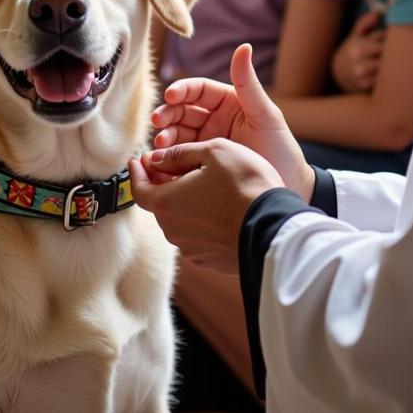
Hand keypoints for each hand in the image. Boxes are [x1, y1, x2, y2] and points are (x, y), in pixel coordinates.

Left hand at [130, 138, 283, 272]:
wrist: (276, 230)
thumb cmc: (244, 185)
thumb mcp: (213, 152)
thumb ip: (179, 153)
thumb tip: (158, 159)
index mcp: (166, 203)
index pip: (139, 189)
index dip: (137, 172)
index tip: (139, 160)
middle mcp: (174, 230)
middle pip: (159, 204)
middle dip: (161, 183)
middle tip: (170, 166)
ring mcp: (193, 249)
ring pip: (179, 220)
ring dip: (183, 201)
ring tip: (199, 184)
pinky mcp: (212, 260)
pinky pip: (198, 235)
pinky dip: (200, 219)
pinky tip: (217, 206)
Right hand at [152, 44, 314, 200]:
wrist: (285, 192)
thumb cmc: (281, 150)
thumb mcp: (265, 115)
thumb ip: (249, 83)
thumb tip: (244, 46)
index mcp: (228, 103)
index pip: (198, 90)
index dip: (182, 90)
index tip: (171, 96)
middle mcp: (214, 120)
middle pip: (182, 110)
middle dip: (168, 113)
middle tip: (158, 121)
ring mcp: (207, 142)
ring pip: (178, 132)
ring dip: (166, 135)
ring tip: (161, 144)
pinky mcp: (202, 164)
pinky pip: (180, 155)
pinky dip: (168, 156)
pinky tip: (162, 159)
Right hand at [330, 10, 384, 92]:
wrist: (339, 72)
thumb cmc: (352, 50)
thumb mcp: (356, 35)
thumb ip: (365, 23)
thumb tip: (377, 14)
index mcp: (358, 48)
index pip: (385, 45)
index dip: (389, 43)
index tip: (388, 43)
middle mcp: (359, 64)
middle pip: (388, 58)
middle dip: (391, 55)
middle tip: (390, 53)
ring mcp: (363, 77)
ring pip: (388, 69)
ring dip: (390, 65)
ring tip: (386, 62)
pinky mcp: (366, 87)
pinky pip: (384, 79)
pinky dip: (385, 75)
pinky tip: (381, 73)